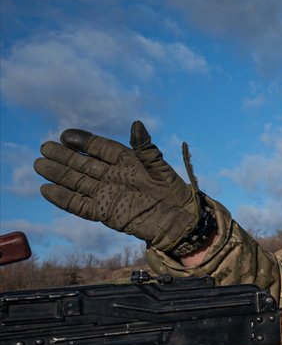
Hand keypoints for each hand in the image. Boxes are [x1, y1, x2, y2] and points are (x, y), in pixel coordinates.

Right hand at [35, 121, 207, 254]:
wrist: (179, 220)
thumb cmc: (173, 192)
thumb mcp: (160, 167)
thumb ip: (146, 148)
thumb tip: (136, 123)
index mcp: (127, 162)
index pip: (100, 148)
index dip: (84, 142)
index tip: (65, 135)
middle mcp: (113, 176)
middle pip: (83, 164)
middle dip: (65, 156)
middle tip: (44, 147)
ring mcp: (108, 195)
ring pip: (78, 183)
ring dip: (59, 175)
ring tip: (39, 164)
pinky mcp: (105, 213)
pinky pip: (80, 205)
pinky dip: (64, 199)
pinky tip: (46, 190)